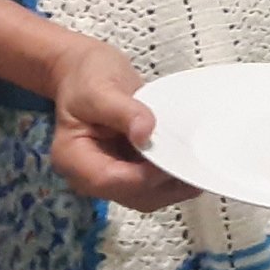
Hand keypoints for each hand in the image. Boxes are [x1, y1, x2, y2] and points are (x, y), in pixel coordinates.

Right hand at [49, 42, 198, 211]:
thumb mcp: (101, 89)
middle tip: (194, 162)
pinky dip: (172, 177)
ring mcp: (111, 176)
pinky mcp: (128, 171)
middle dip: (165, 184)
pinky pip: (153, 184)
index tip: (171, 159)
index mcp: (72, 158)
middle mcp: (89, 177)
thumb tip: (145, 132)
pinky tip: (189, 160)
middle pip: (132, 195)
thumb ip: (124, 111)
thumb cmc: (87, 78)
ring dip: (173, 184)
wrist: (85, 73)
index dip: (143, 177)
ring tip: (197, 162)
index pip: (109, 180)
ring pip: (147, 196)